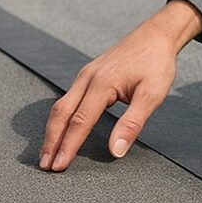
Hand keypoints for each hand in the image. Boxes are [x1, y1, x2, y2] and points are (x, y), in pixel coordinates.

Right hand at [40, 0, 201, 171]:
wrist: (155, 36)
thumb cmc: (156, 64)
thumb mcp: (152, 95)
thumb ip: (132, 124)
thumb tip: (116, 151)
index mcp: (102, 83)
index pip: (79, 122)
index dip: (68, 146)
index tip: (58, 166)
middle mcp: (87, 78)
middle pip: (61, 114)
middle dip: (51, 142)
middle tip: (45, 166)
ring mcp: (85, 76)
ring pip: (61, 106)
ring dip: (53, 131)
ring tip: (48, 154)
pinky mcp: (87, 76)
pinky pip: (68, 100)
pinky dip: (60, 119)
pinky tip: (60, 131)